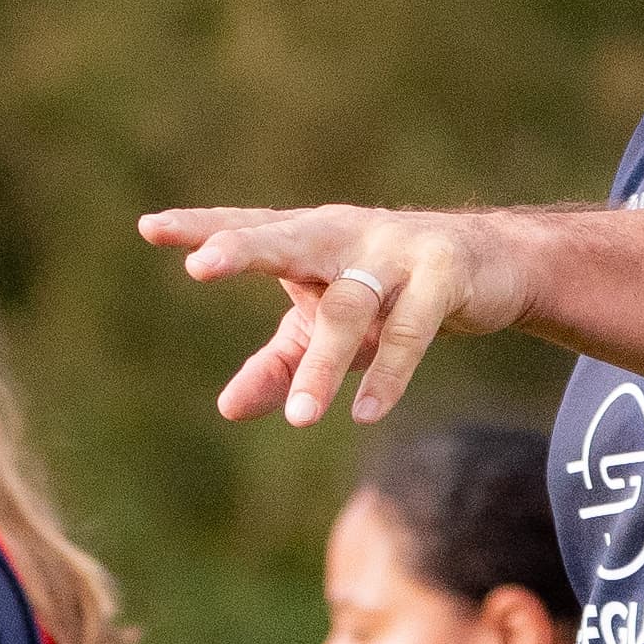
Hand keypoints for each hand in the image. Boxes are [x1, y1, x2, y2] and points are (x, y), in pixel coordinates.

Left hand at [137, 205, 534, 425]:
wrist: (493, 265)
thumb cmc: (391, 293)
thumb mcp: (328, 328)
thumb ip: (277, 365)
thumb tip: (227, 409)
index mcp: (309, 238)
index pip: (249, 228)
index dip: (200, 226)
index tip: (149, 229)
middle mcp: (344, 235)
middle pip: (289, 241)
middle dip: (246, 249)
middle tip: (203, 263)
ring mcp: (395, 251)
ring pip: (350, 307)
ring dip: (324, 364)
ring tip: (301, 418)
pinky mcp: (442, 276)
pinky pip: (409, 330)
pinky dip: (389, 373)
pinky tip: (365, 412)